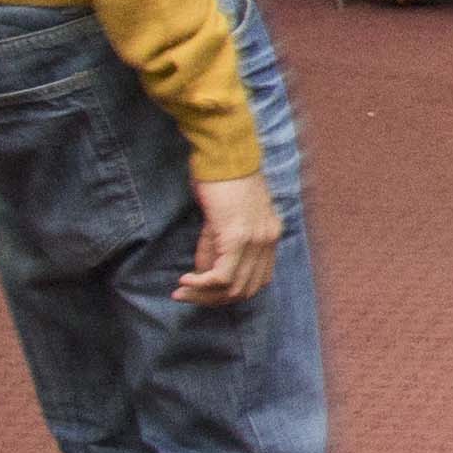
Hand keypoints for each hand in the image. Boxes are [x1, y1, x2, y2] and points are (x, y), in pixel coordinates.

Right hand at [179, 173, 284, 307]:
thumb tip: (204, 275)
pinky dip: (202, 284)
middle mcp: (269, 240)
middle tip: (186, 296)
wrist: (225, 153)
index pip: (257, 282)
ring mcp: (256, 240)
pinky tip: (185, 279)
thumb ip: (217, 248)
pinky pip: (222, 276)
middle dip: (213, 300)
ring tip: (181, 291)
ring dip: (204, 295)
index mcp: (271, 235)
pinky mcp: (237, 236)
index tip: (203, 294)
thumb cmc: (222, 179)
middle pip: (245, 290)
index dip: (229, 294)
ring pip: (233, 287)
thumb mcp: (223, 219)